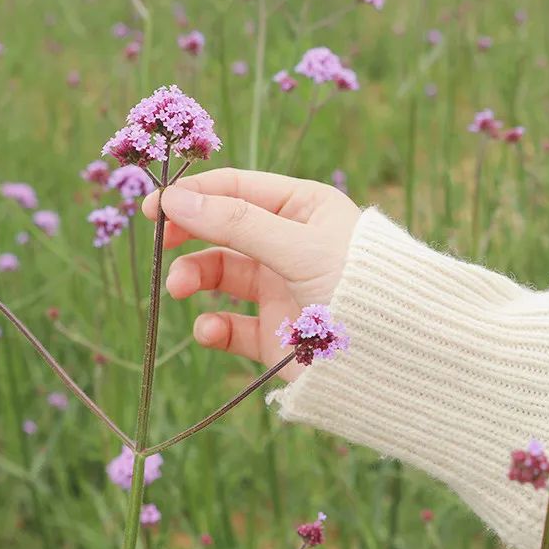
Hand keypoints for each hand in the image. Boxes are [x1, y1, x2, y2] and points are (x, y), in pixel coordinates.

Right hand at [142, 168, 360, 380]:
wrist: (394, 359)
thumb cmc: (356, 284)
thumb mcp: (296, 246)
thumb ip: (235, 222)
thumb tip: (173, 199)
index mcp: (303, 208)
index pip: (237, 189)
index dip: (195, 194)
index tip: (154, 207)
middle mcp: (289, 244)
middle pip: (222, 230)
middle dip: (190, 236)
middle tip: (159, 244)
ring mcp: (281, 288)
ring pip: (220, 275)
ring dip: (193, 277)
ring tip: (177, 288)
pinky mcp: (274, 332)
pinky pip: (231, 325)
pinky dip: (214, 326)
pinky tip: (210, 330)